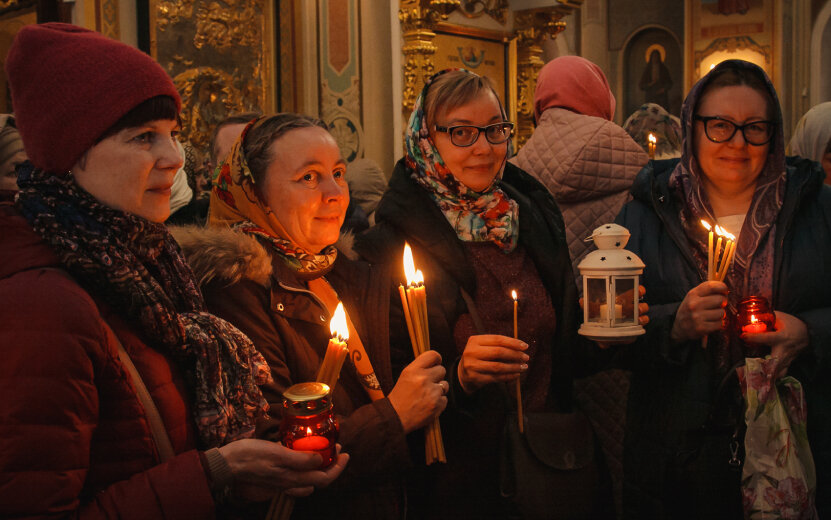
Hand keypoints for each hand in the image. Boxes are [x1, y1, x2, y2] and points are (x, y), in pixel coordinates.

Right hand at [217, 438, 348, 500]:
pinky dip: (305, 467)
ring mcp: (282, 482)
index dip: (338, 468)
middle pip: (319, 479)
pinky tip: (302, 455)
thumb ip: (299, 458)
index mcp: (292, 478)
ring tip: (323, 449)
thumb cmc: (250, 455)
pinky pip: (296, 477)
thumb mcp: (277, 453)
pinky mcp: (274, 477)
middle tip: (336, 448)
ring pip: (308, 479)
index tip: (345, 453)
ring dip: (319, 465)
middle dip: (331, 464)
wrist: (227, 464)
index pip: (324, 479)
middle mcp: (289, 483)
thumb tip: (321, 459)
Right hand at [388, 350, 447, 433]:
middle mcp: (423, 379)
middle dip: (437, 376)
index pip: (433, 355)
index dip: (437, 360)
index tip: (435, 365)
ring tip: (426, 396)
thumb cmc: (400, 397)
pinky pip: (445, 399)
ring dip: (439, 390)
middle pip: (442, 370)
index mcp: (413, 370)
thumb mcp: (405, 376)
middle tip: (428, 384)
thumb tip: (435, 363)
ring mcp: (431, 392)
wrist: (396, 418)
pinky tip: (427, 404)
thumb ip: (419, 368)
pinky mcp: (437, 404)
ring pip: (445, 385)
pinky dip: (438, 402)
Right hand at [457, 334, 527, 393]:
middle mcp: (471, 352)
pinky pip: (495, 377)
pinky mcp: (474, 378)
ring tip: (523, 367)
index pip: (497, 339)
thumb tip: (521, 347)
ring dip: (514, 367)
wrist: (462, 374)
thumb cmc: (478, 358)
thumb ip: (498, 345)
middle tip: (526, 358)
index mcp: (475, 340)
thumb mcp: (483, 347)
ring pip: (498, 366)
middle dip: (515, 355)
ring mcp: (472, 365)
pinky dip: (508, 376)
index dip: (513, 342)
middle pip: (498, 352)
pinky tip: (516, 375)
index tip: (525, 346)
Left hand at [583, 286, 649, 347]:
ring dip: (642, 315)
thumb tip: (581, 301)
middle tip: (638, 308)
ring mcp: (635, 317)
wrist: (602, 333)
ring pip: (644, 313)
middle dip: (642, 305)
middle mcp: (631, 307)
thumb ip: (588, 307)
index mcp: (622, 300)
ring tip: (639, 317)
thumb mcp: (593, 312)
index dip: (639, 290)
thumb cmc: (600, 318)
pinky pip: (643, 323)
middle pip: (641, 303)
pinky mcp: (636, 326)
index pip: (634, 292)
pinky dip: (643, 322)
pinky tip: (639, 323)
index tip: (640, 290)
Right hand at [670, 281, 727, 342]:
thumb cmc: (691, 309)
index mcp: (692, 294)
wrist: (679, 327)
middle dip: (723, 303)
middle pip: (721, 299)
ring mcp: (697, 317)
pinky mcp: (701, 328)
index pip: (712, 286)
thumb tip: (726, 289)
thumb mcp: (694, 296)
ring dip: (720, 315)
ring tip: (713, 316)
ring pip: (722, 313)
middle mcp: (694, 304)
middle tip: (718, 306)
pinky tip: (711, 323)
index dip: (722, 288)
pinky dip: (718, 324)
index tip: (724, 291)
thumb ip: (707, 290)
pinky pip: (720, 324)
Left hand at [741, 311, 808, 377]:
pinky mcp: (787, 364)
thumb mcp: (780, 318)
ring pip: (778, 371)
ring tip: (756, 378)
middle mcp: (784, 350)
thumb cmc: (791, 324)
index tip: (742, 335)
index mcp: (782, 337)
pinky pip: (781, 374)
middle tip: (751, 370)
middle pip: (775, 363)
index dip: (753, 337)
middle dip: (764, 368)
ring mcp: (786, 359)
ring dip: (768, 376)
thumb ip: (766, 318)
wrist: (807, 334)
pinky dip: (773, 378)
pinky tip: (764, 381)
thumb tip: (750, 317)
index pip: (766, 338)